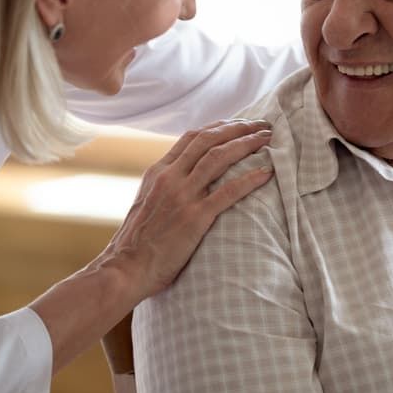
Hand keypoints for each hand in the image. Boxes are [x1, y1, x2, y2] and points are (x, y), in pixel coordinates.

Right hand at [100, 119, 274, 302]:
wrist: (124, 269)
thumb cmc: (136, 244)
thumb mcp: (146, 203)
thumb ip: (164, 186)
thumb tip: (185, 178)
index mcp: (158, 172)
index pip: (192, 137)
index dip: (219, 126)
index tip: (239, 123)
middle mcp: (170, 178)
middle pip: (209, 140)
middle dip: (238, 128)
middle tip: (261, 124)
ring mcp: (183, 196)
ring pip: (220, 157)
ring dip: (247, 144)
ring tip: (267, 138)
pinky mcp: (195, 218)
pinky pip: (229, 191)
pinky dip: (250, 178)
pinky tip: (267, 172)